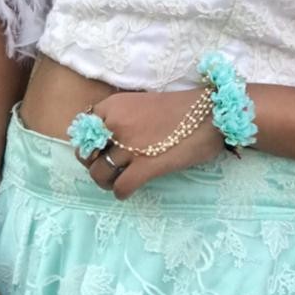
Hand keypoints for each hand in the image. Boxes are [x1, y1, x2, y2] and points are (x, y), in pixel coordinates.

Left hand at [75, 89, 224, 199]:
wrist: (211, 114)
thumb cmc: (182, 108)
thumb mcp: (143, 103)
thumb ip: (122, 117)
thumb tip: (106, 138)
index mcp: (114, 106)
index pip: (82, 129)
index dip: (88, 142)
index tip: (99, 148)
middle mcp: (116, 124)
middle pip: (86, 154)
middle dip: (94, 164)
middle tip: (107, 168)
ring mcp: (129, 147)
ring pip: (99, 174)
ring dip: (106, 181)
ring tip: (117, 181)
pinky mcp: (145, 167)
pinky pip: (120, 187)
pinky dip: (121, 192)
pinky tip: (128, 190)